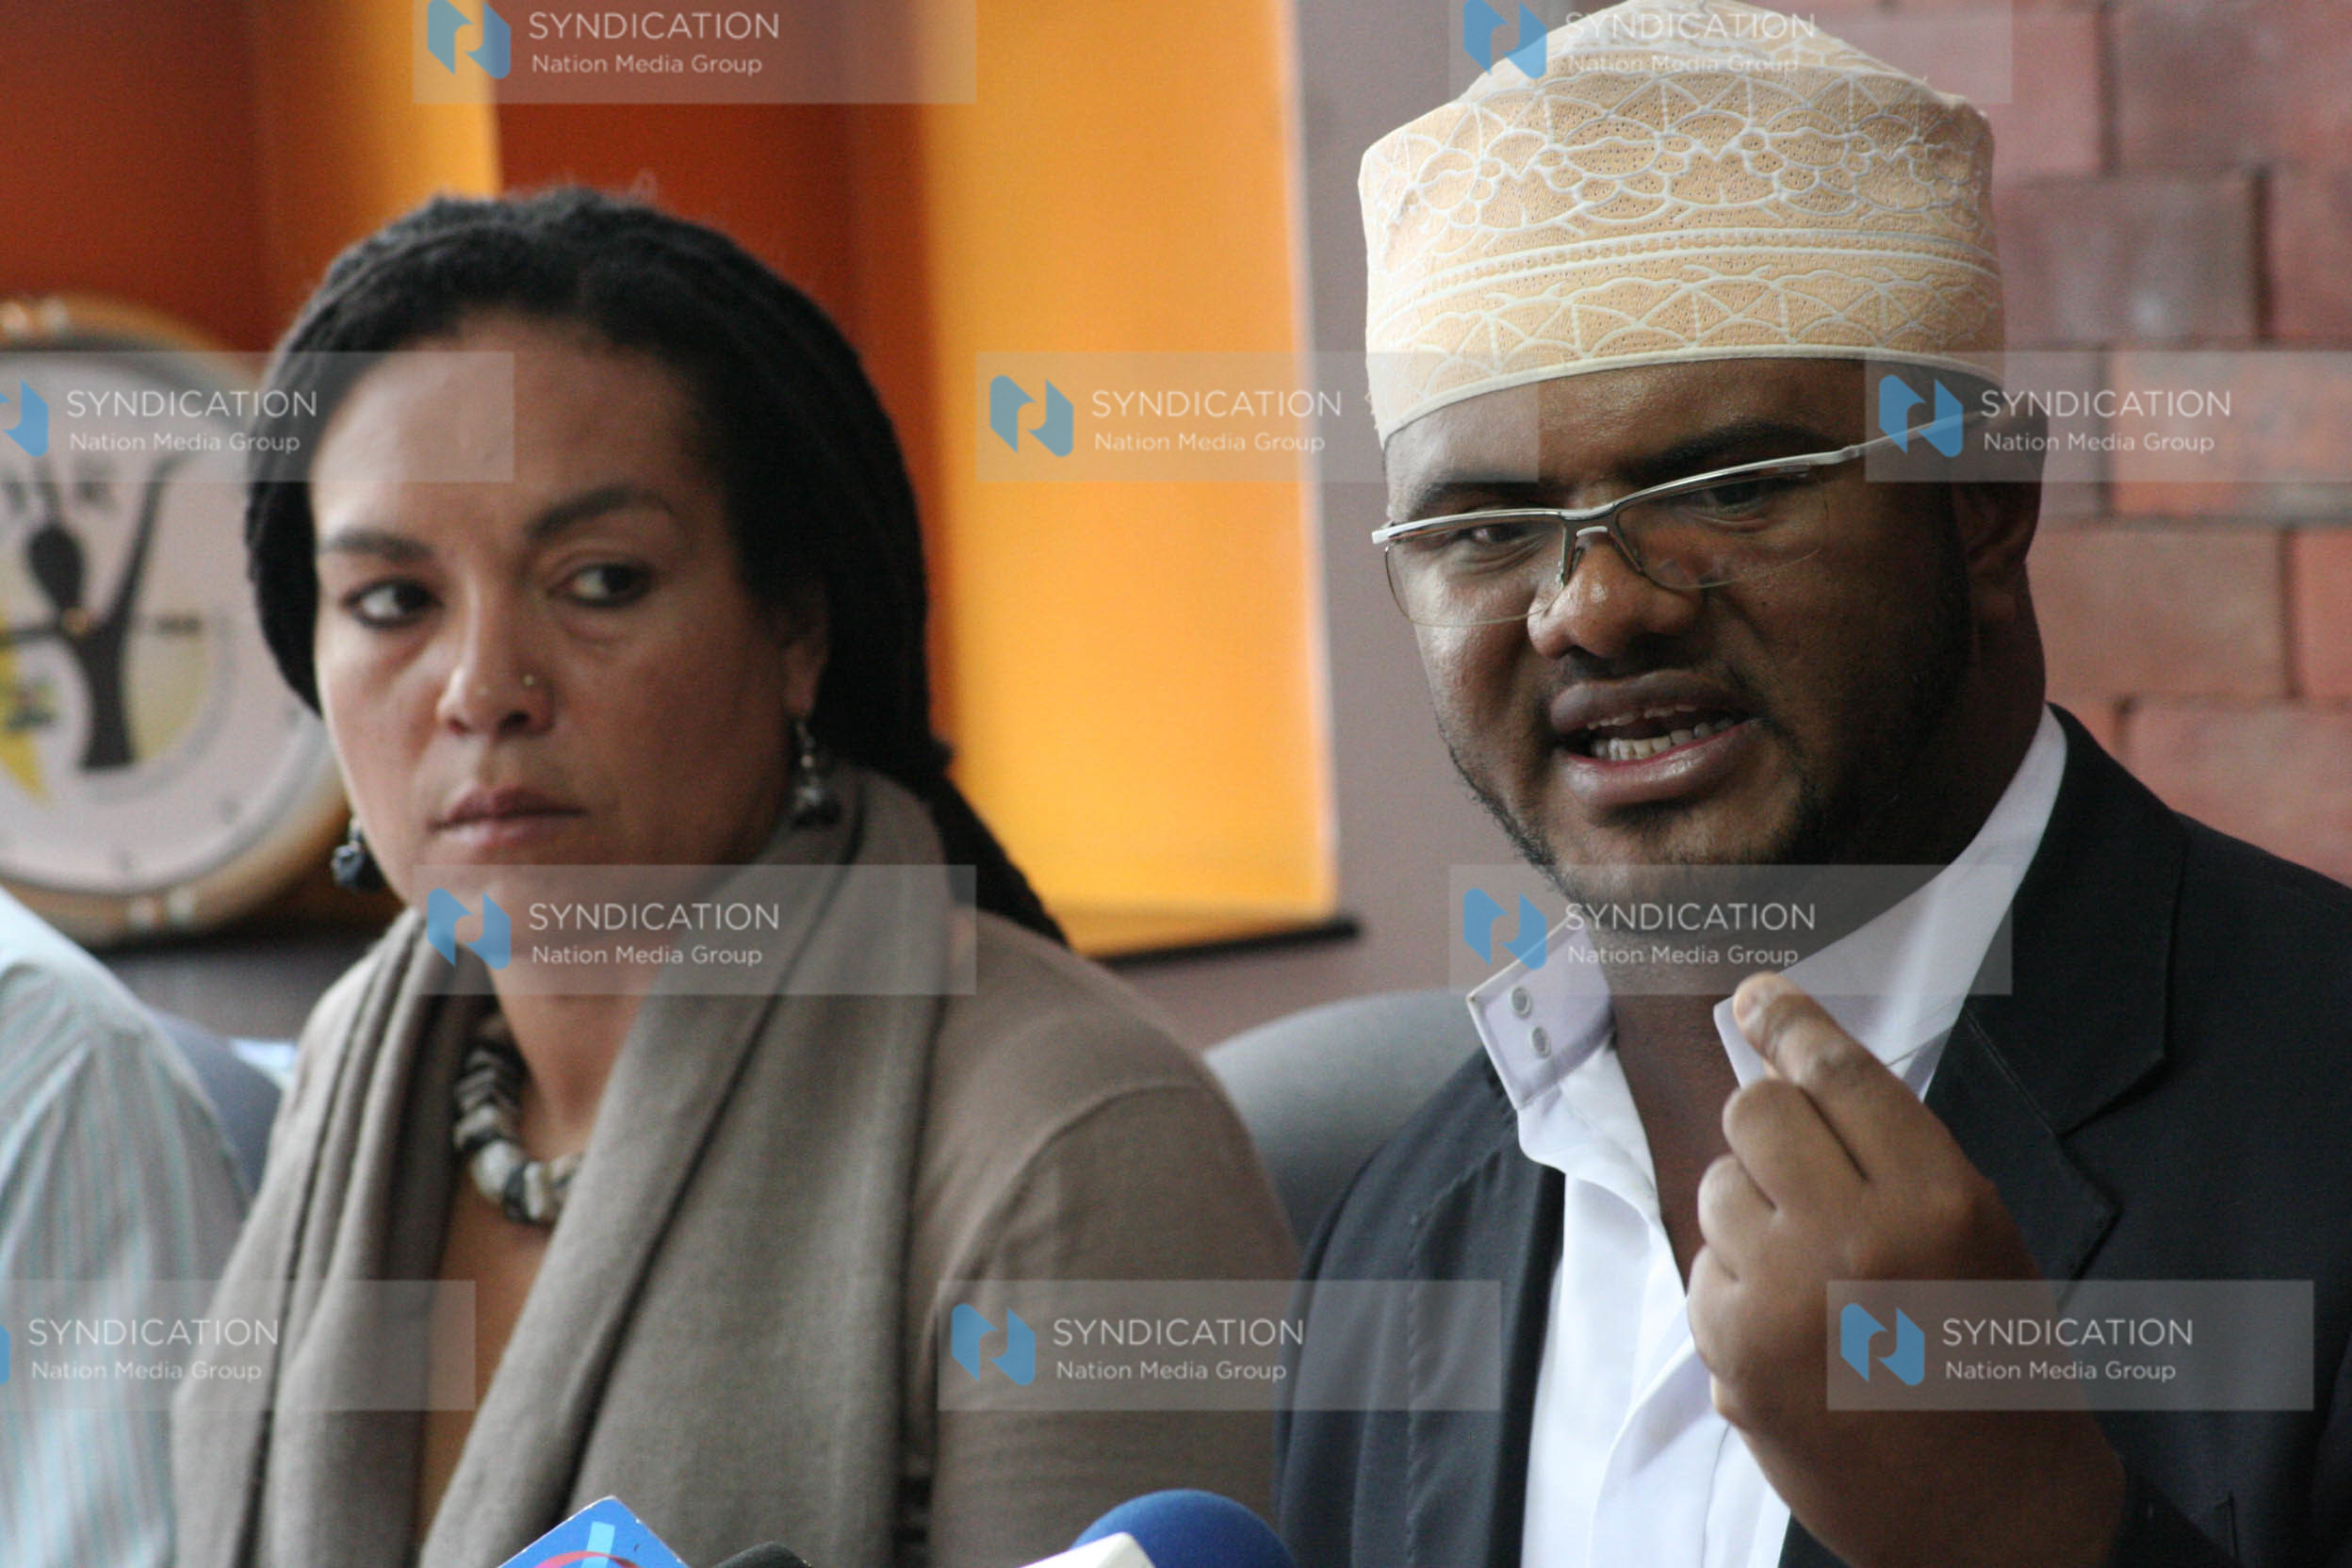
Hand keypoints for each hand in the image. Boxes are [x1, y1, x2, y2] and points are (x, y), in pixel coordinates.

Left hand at [1686, 974, 2125, 1567]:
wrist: (1995, 1517)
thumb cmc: (1994, 1368)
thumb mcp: (1979, 1237)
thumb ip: (1892, 1156)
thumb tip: (1790, 1067)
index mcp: (1938, 1200)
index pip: (1837, 1074)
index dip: (1788, 1021)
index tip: (1754, 995)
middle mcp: (1856, 1237)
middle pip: (1756, 1113)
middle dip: (1767, 1127)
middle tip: (1798, 1169)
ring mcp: (1783, 1296)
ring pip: (1717, 1187)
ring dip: (1749, 1211)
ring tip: (1810, 1272)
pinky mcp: (1732, 1352)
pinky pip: (1702, 1269)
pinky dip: (1734, 1286)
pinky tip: (1789, 1329)